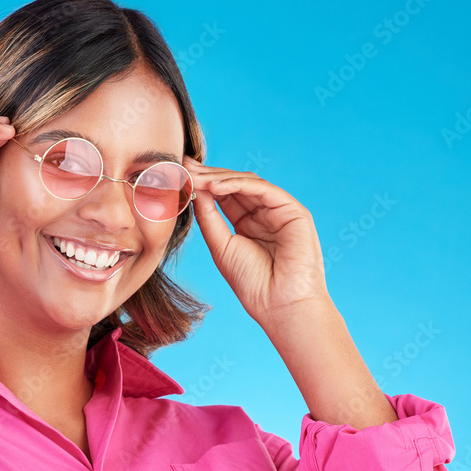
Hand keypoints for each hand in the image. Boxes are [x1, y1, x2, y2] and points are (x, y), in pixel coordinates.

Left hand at [183, 155, 330, 329]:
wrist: (279, 305)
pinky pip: (263, 190)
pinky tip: (215, 187)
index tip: (178, 174)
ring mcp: (279, 210)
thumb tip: (194, 189)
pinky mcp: (293, 211)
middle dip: (207, 175)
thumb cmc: (252, 283)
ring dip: (219, 178)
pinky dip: (238, 185)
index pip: (222, 195)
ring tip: (195, 178)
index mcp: (247, 223)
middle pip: (233, 184)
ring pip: (247, 183)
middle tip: (183, 166)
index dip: (201, 184)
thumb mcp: (221, 246)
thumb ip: (209, 217)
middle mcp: (264, 213)